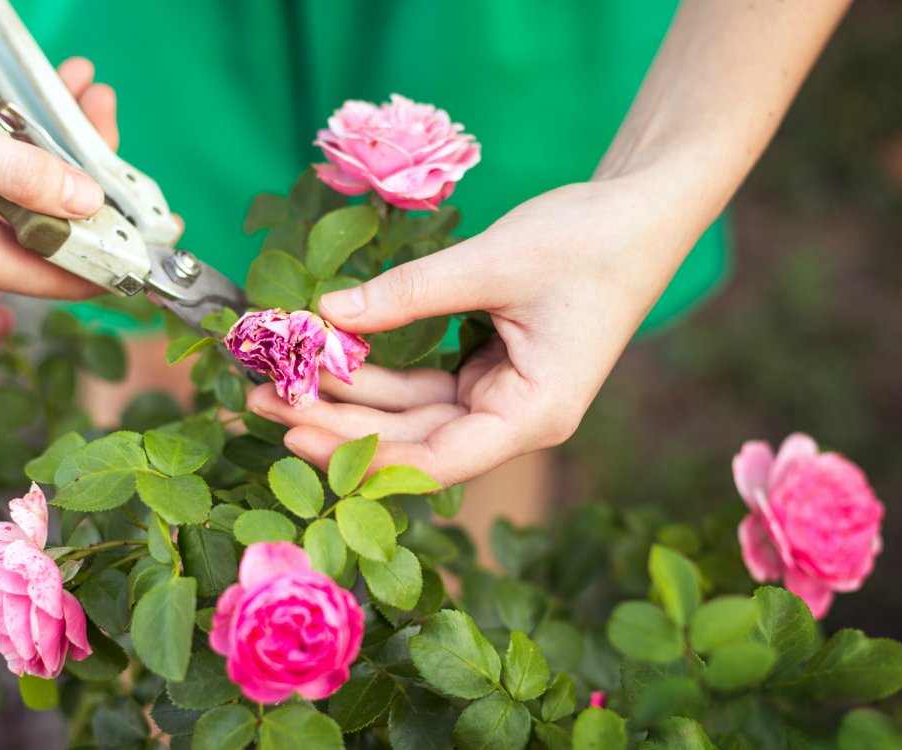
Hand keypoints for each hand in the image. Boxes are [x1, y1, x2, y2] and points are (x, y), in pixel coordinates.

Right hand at [0, 49, 117, 297]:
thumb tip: (91, 203)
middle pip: (50, 234)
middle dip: (86, 172)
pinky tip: (21, 112)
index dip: (121, 253)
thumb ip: (24, 175)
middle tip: (98, 107)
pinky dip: (13, 158)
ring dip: (50, 154)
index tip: (161, 224)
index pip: (70, 277)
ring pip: (21, 210)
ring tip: (71, 92)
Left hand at [247, 176, 694, 486]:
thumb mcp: (493, 263)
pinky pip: (421, 385)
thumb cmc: (588, 241)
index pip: (434, 460)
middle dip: (337, 423)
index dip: (362, 454)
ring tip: (277, 380)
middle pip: (411, 442)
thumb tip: (325, 313)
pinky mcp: (486, 373)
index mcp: (533, 415)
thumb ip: (408, 294)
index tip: (295, 432)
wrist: (640, 213)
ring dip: (348, 398)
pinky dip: (377, 371)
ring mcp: (499, 398)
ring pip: (410, 415)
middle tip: (261, 399)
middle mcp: (514, 420)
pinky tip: (328, 356)